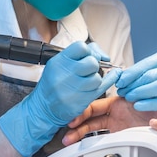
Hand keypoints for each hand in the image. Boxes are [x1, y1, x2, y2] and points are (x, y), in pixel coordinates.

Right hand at [0, 41, 120, 156]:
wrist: (42, 109)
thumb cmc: (52, 86)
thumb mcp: (58, 65)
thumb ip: (77, 56)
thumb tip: (100, 52)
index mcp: (58, 62)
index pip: (81, 47)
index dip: (88, 51)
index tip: (89, 56)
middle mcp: (64, 75)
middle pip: (91, 62)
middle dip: (93, 65)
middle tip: (88, 70)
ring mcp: (73, 89)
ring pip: (97, 77)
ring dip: (96, 78)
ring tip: (87, 81)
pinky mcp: (81, 101)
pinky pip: (102, 88)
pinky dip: (110, 81)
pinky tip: (113, 76)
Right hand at [62, 96, 156, 144]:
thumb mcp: (152, 100)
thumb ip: (138, 99)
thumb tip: (128, 101)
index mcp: (122, 100)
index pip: (97, 104)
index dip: (84, 110)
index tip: (75, 117)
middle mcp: (118, 111)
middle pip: (92, 116)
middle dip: (77, 122)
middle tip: (67, 129)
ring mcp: (118, 123)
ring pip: (94, 127)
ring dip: (80, 133)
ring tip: (68, 140)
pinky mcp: (120, 134)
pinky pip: (102, 136)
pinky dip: (91, 140)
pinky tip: (81, 144)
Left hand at [116, 48, 156, 111]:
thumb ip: (151, 68)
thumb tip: (127, 76)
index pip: (148, 64)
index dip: (131, 73)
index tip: (120, 79)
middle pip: (150, 76)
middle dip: (133, 84)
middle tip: (122, 90)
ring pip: (156, 88)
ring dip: (139, 94)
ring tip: (128, 96)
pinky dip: (149, 104)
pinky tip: (139, 105)